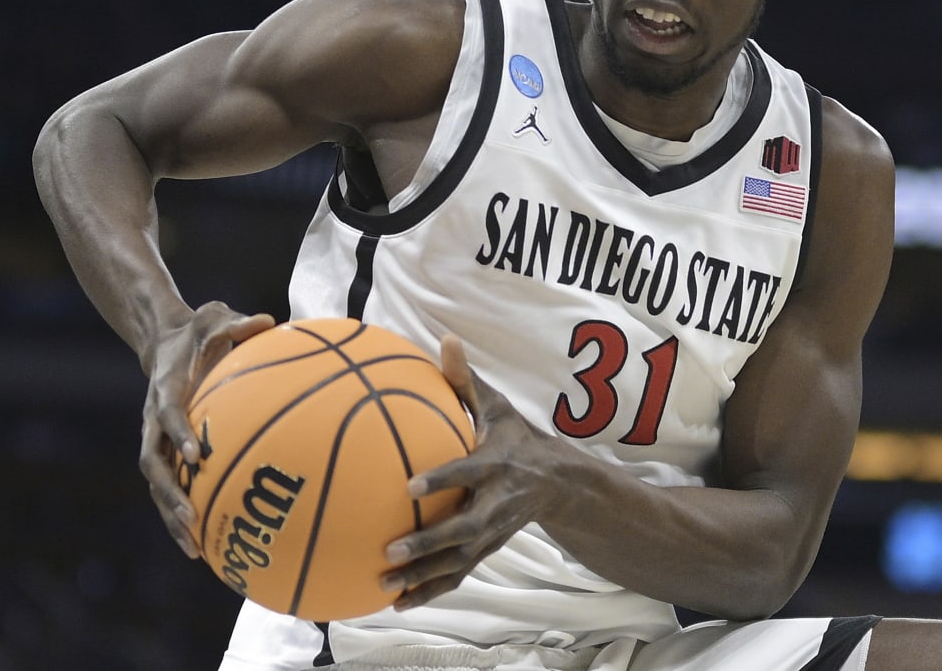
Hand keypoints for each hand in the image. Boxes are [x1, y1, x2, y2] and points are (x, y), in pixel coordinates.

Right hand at [138, 302, 276, 557]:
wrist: (163, 341)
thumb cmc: (197, 331)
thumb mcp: (213, 318)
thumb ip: (236, 323)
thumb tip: (268, 320)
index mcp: (165, 388)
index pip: (167, 413)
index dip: (178, 434)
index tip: (195, 455)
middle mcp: (153, 419)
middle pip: (152, 463)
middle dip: (168, 494)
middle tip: (191, 518)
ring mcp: (155, 439)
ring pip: (157, 484)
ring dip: (171, 516)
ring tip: (194, 550)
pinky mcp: (163, 451)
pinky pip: (169, 487)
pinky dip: (180, 514)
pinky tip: (204, 545)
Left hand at [378, 334, 567, 609]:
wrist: (558, 482)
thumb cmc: (514, 437)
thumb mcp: (497, 406)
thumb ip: (465, 380)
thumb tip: (445, 339)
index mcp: (496, 465)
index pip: (467, 473)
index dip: (442, 479)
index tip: (409, 485)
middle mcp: (496, 503)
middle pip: (462, 529)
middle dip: (428, 542)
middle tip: (391, 549)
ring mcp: (492, 532)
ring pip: (457, 560)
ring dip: (422, 576)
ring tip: (384, 584)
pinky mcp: (486, 550)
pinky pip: (456, 574)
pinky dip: (429, 591)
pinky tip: (397, 602)